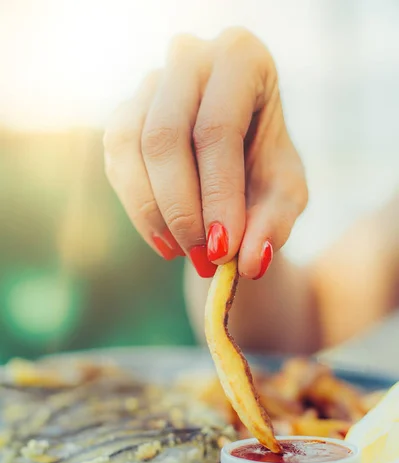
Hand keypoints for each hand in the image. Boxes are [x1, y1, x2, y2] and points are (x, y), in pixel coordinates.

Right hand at [104, 27, 306, 278]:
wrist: (237, 161)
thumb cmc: (265, 168)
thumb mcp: (285, 194)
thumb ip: (275, 223)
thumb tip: (249, 262)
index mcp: (240, 58)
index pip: (217, 129)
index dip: (218, 195)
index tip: (223, 250)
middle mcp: (188, 58)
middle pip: (165, 137)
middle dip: (181, 210)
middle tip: (204, 260)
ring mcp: (150, 85)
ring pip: (130, 148)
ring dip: (153, 213)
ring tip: (185, 255)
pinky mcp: (125, 116)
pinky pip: (117, 163)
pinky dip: (138, 209)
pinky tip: (165, 241)